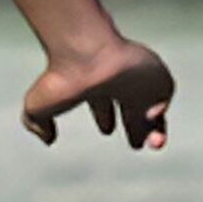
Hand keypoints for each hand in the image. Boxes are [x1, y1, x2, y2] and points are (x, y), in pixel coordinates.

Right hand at [23, 35, 172, 149]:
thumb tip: (48, 139)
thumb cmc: (62, 80)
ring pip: (153, 107)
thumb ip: (37, 124)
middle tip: (136, 144)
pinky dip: (161, 108)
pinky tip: (151, 115)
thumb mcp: (38, 107)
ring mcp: (137, 77)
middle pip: (132, 108)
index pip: (103, 101)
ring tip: (154, 143)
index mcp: (94, 85)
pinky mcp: (155, 75)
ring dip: (155, 129)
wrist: (87, 57)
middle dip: (136, 128)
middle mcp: (117, 81)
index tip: (107, 131)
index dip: (105, 117)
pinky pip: (166, 94)